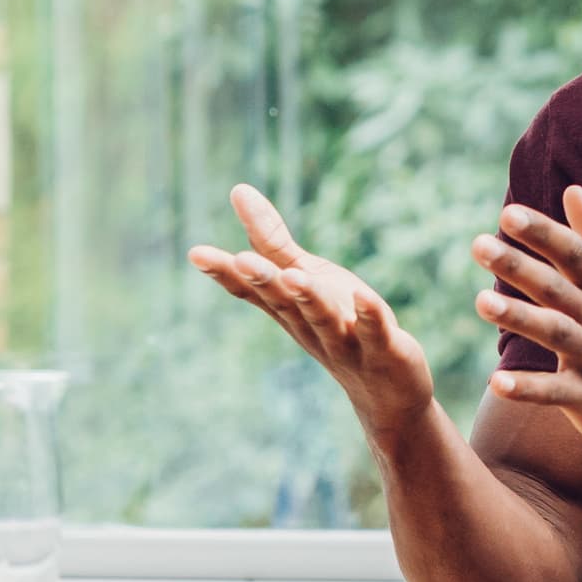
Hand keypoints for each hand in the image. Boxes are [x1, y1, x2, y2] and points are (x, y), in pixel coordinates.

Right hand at [188, 186, 436, 434]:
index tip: (196, 253)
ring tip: (294, 277)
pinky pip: (375, 331)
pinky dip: (369, 314)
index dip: (225, 273)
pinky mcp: (383, 349)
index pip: (251, 292)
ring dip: (308, 297)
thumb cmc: (339, 323)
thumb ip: (271, 241)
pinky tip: (363, 295)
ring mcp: (345, 341)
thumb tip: (237, 190)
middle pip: (283, 303)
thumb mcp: (305, 276)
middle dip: (264, 281)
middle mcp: (309, 327)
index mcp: (287, 310)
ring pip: (323, 318)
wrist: (386, 391)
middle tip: (241, 260)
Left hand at [476, 188, 581, 459]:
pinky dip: (529, 389)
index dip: (543, 233)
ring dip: (520, 317)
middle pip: (556, 288)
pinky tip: (497, 383)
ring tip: (482, 302)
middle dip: (519, 266)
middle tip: (478, 245)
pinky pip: (557, 393)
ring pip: (556, 334)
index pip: (574, 253)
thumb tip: (573, 190)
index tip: (508, 215)